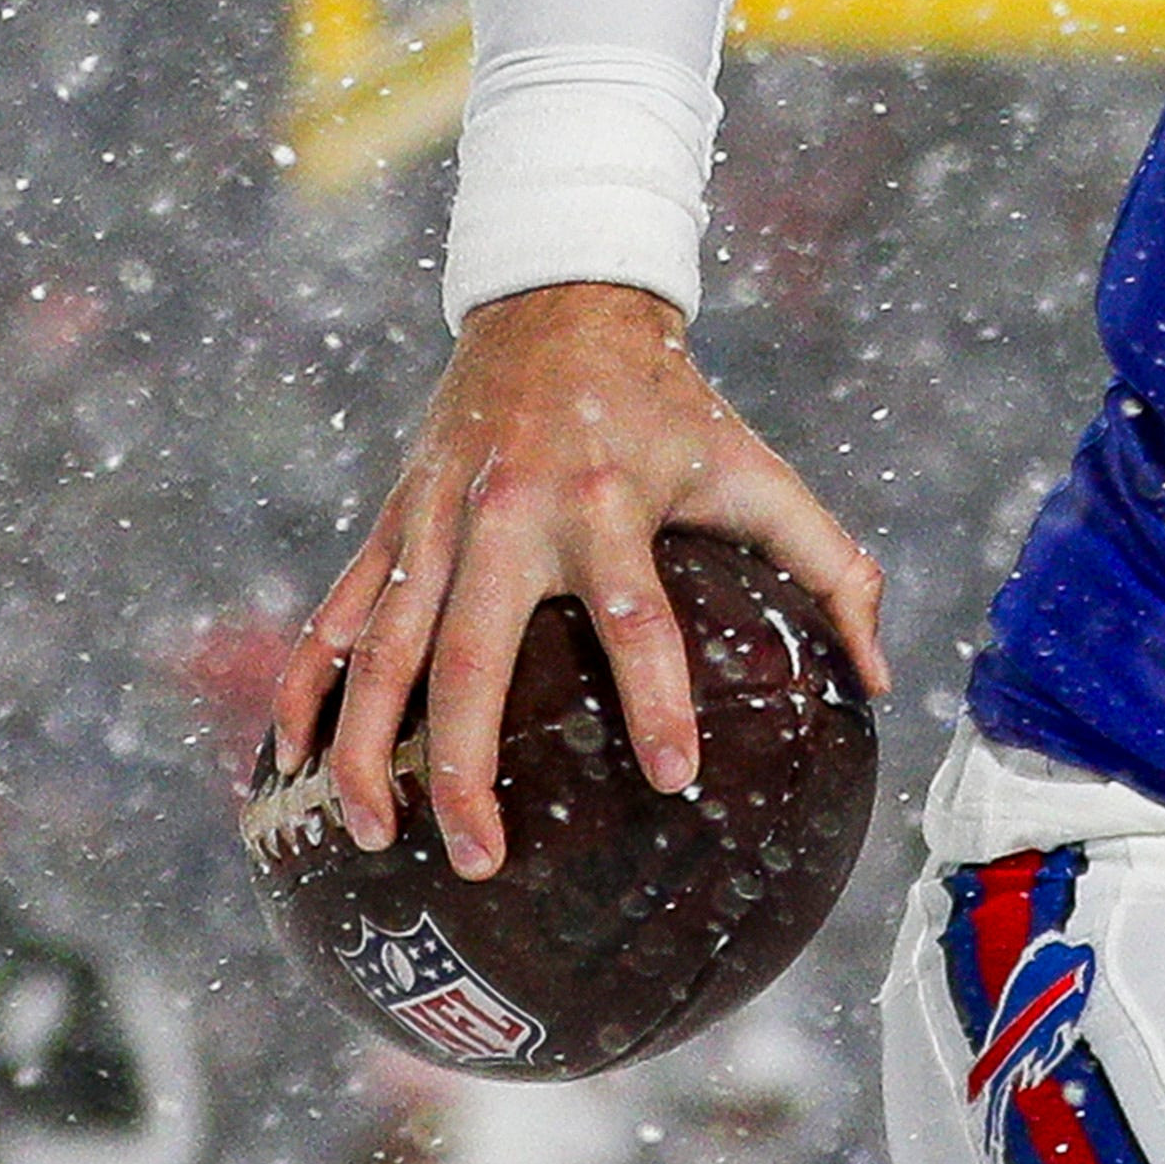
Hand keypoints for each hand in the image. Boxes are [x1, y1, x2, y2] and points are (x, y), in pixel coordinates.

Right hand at [270, 282, 883, 878]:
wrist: (560, 303)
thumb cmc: (672, 406)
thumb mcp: (757, 469)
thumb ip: (831, 567)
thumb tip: (878, 676)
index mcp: (610, 505)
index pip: (638, 618)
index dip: (659, 701)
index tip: (676, 781)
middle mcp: (510, 517)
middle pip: (469, 658)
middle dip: (465, 768)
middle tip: (480, 860)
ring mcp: (435, 521)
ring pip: (378, 651)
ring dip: (366, 749)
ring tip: (376, 835)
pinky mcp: (390, 521)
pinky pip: (333, 616)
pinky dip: (305, 687)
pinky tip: (286, 762)